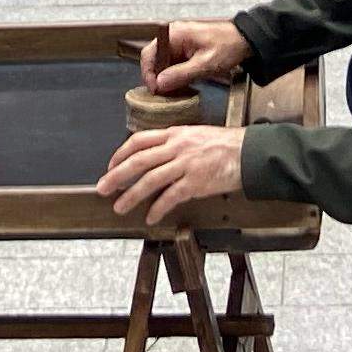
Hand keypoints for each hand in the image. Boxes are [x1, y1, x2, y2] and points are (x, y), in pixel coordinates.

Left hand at [97, 124, 247, 225]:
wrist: (249, 152)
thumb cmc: (225, 145)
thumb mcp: (195, 136)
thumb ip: (175, 144)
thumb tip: (155, 158)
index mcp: (175, 134)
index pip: (139, 141)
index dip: (121, 153)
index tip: (110, 166)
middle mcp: (177, 147)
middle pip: (139, 161)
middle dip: (117, 176)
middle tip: (103, 189)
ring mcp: (186, 164)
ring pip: (150, 180)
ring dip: (132, 195)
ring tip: (120, 207)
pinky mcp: (196, 182)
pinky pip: (171, 196)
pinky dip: (158, 208)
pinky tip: (151, 217)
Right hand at [139, 20, 248, 92]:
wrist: (246, 40)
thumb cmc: (228, 46)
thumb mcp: (205, 64)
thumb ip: (180, 74)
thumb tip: (159, 84)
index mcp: (174, 34)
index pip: (149, 53)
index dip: (148, 73)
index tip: (154, 89)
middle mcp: (173, 37)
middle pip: (155, 59)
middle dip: (157, 78)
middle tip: (163, 95)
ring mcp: (179, 43)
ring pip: (163, 64)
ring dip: (166, 79)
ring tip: (172, 93)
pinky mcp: (186, 50)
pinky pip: (173, 64)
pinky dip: (175, 76)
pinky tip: (181, 86)